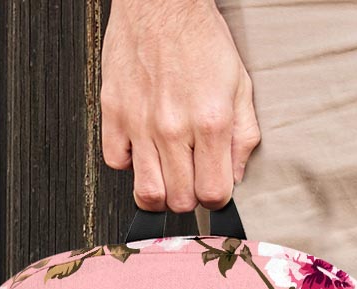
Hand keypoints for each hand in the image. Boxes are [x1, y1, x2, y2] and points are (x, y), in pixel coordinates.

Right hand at [101, 0, 260, 211]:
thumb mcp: (240, 87)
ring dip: (160, 192)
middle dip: (189, 197)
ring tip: (167, 176)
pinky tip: (142, 149)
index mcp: (210, 123)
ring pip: (147, 192)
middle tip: (190, 178)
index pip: (213, 194)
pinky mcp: (113, 111)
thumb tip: (236, 176)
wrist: (161, 1)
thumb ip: (243, 137)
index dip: (216, 198)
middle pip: (180, 201)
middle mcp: (173, 127)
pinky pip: (115, 162)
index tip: (214, 187)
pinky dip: (129, 163)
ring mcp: (140, 122)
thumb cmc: (200, 39)